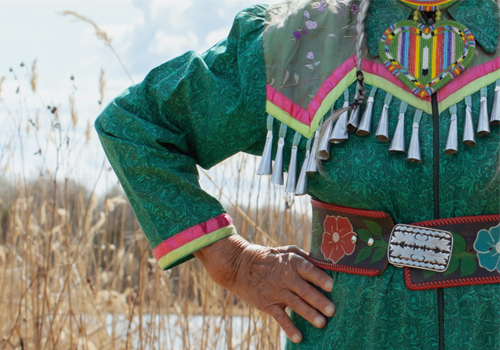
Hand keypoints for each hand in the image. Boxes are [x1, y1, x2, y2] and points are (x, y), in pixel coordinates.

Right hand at [193, 235, 334, 343]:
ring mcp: (276, 292)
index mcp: (292, 262)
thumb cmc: (268, 258)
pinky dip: (289, 328)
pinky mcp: (268, 304)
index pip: (308, 270)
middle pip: (304, 290)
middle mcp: (285, 277)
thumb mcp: (285, 251)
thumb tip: (323, 262)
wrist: (239, 266)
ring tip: (322, 323)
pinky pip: (280, 317)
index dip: (319, 278)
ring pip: (295, 304)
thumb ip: (303, 256)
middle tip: (332, 310)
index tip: (331, 286)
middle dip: (319, 301)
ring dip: (309, 314)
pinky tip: (299, 337)